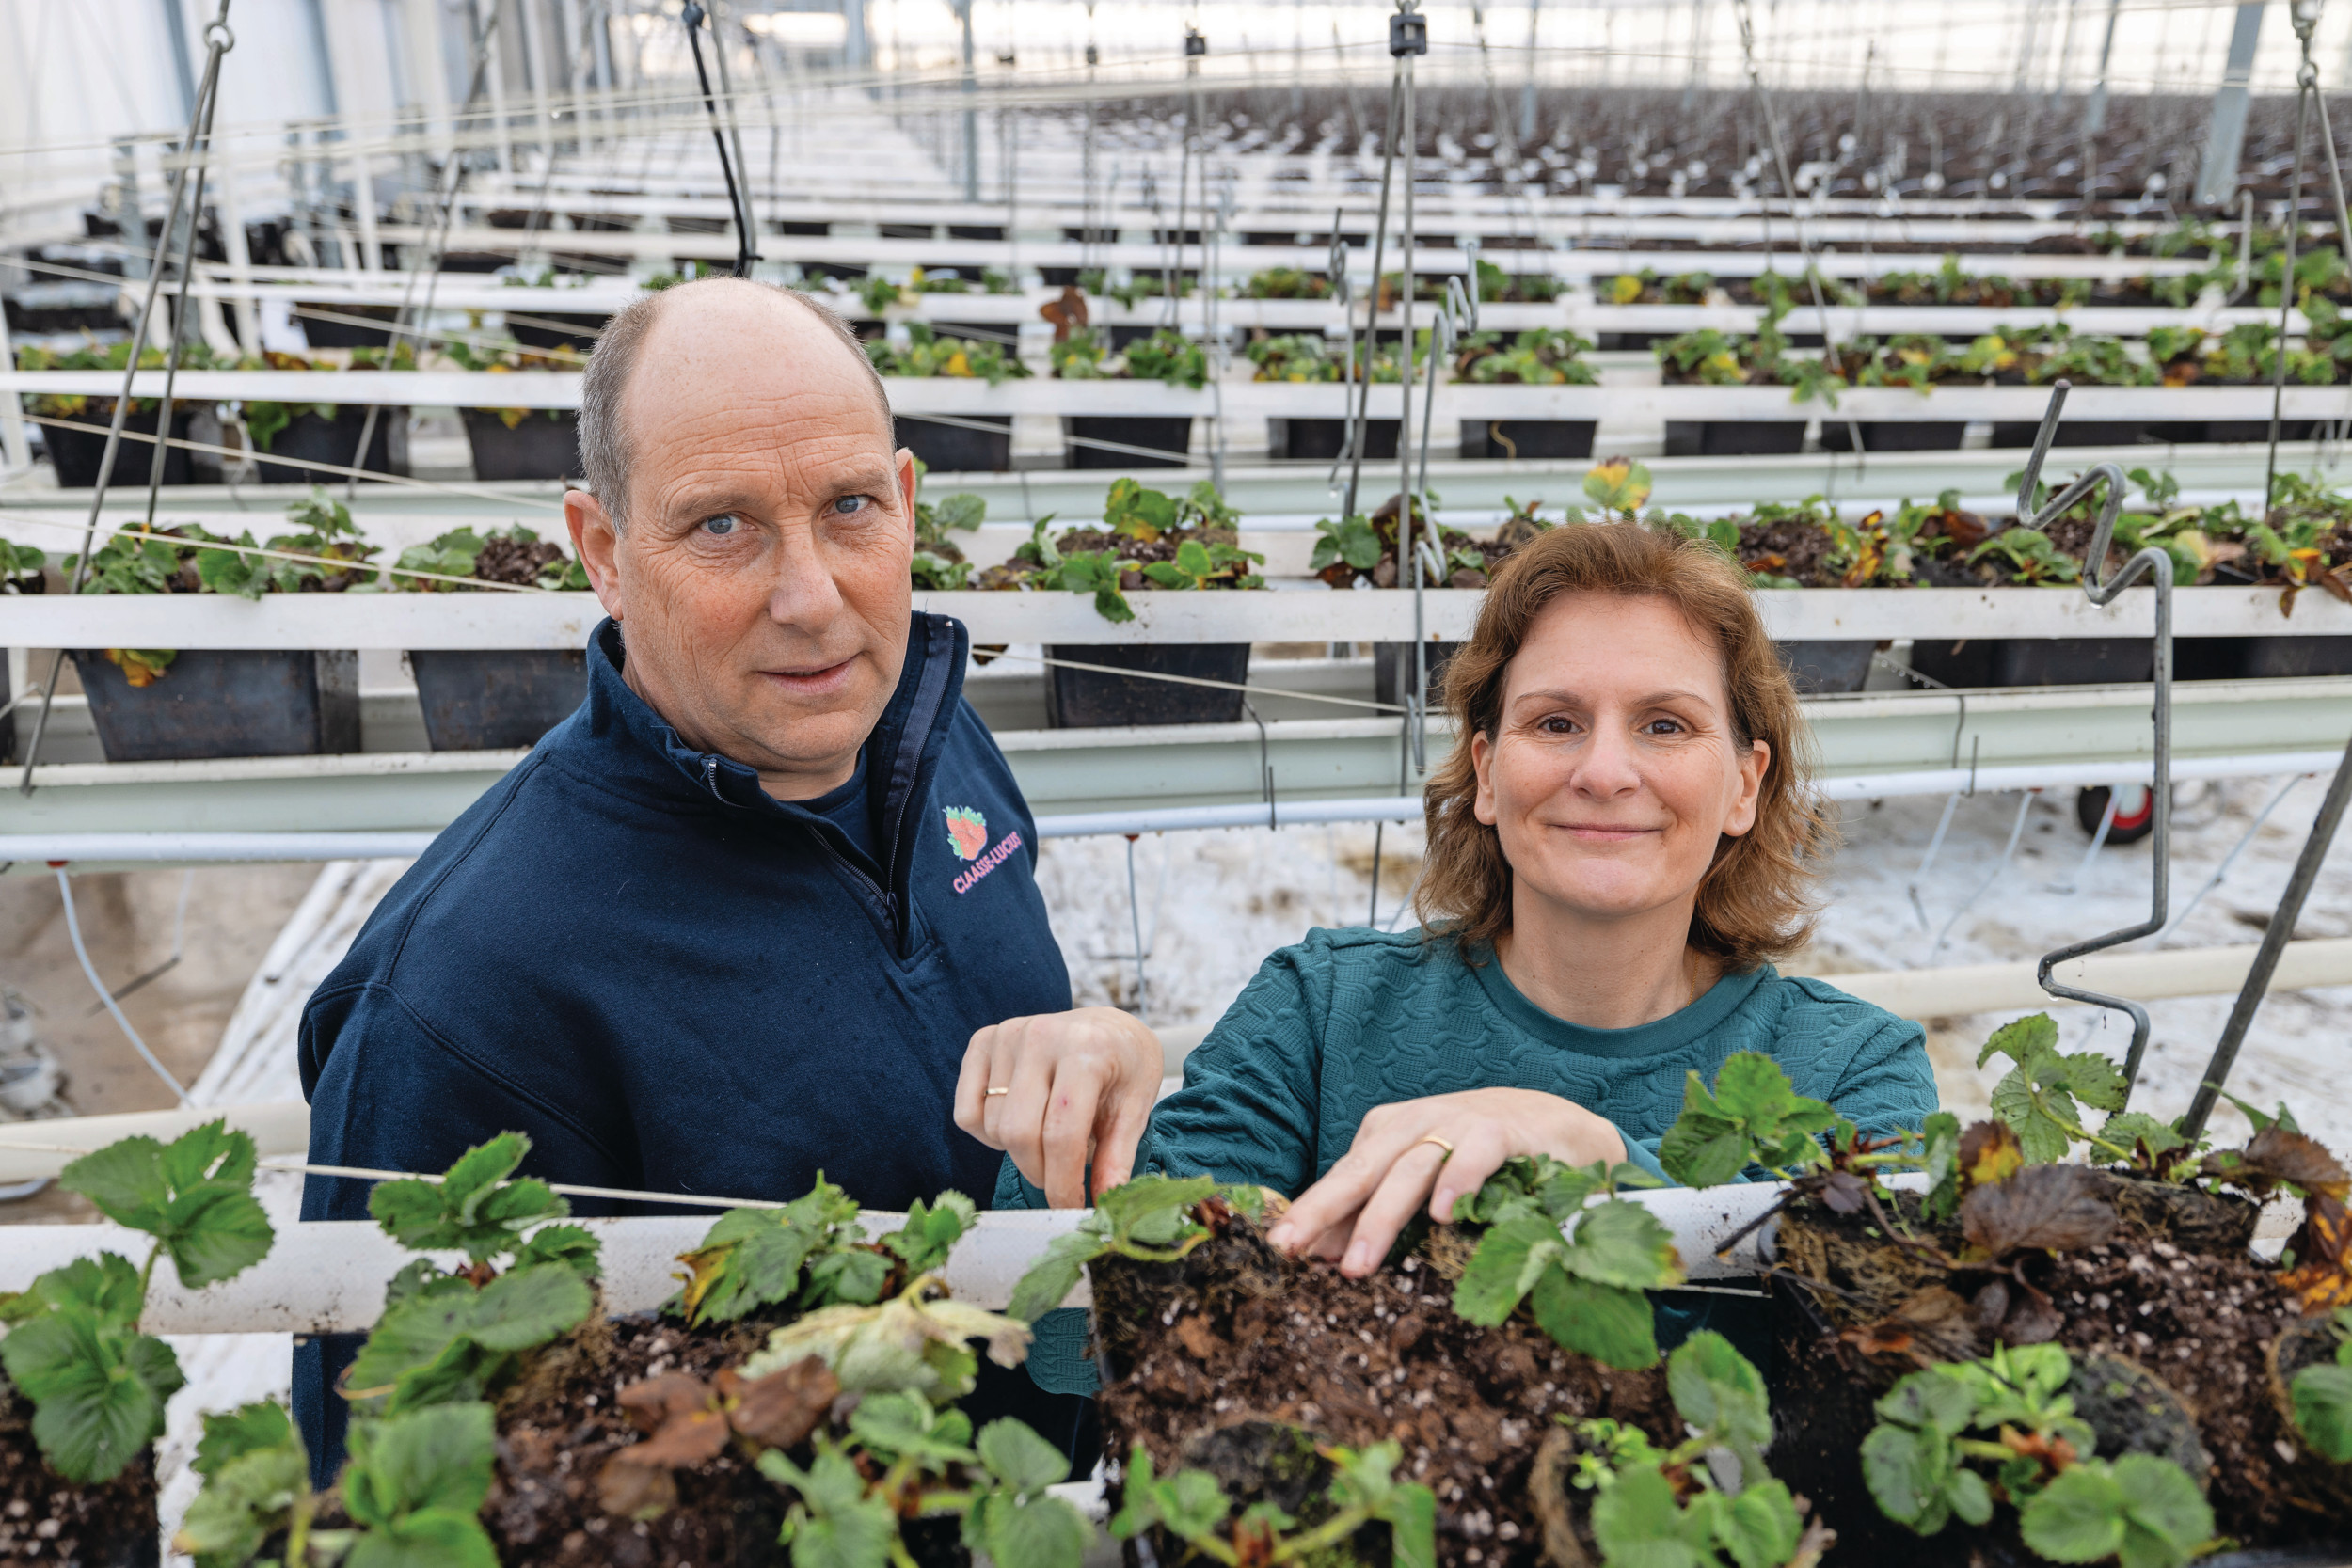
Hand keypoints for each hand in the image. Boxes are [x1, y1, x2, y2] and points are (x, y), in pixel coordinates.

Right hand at [954, 1008, 1164, 1207]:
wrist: (1108, 1028)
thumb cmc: (1125, 1070)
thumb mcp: (1135, 1111)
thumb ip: (1118, 1158)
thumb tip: (1103, 1204)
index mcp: (1087, 1050)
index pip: (1062, 1133)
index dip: (1063, 1183)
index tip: (1070, 1208)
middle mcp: (1042, 1035)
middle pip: (1019, 1133)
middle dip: (1039, 1173)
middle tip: (1060, 1180)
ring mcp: (1007, 1034)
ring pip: (992, 1127)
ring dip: (1018, 1152)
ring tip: (1047, 1137)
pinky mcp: (982, 1040)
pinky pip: (966, 1114)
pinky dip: (987, 1133)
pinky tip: (1020, 1121)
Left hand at [1264, 1088, 1626, 1277]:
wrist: (1556, 1122)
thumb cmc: (1479, 1157)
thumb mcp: (1421, 1180)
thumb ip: (1375, 1209)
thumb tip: (1321, 1254)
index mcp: (1388, 1132)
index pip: (1343, 1176)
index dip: (1311, 1211)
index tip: (1278, 1248)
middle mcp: (1415, 1123)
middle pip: (1361, 1169)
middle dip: (1323, 1209)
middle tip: (1291, 1248)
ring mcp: (1457, 1123)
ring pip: (1409, 1171)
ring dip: (1381, 1218)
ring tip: (1357, 1265)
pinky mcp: (1501, 1131)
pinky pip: (1474, 1156)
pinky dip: (1456, 1183)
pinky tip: (1441, 1217)